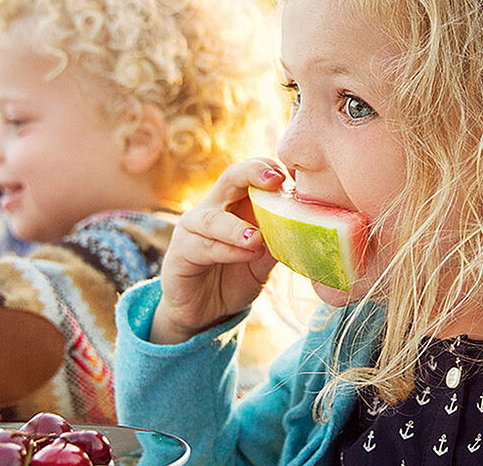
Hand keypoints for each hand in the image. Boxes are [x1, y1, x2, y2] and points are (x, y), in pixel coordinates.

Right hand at [150, 159, 285, 343]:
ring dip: (237, 227)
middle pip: (230, 178)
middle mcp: (213, 209)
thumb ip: (276, 243)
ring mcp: (193, 229)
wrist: (205, 313)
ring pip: (213, 218)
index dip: (271, 169)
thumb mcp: (262, 262)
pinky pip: (203, 247)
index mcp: (237, 205)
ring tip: (257, 237)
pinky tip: (246, 254)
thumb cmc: (235, 279)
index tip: (293, 177)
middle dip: (253, 174)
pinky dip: (227, 250)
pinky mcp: (179, 253)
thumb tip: (304, 228)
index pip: (252, 175)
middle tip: (276, 181)